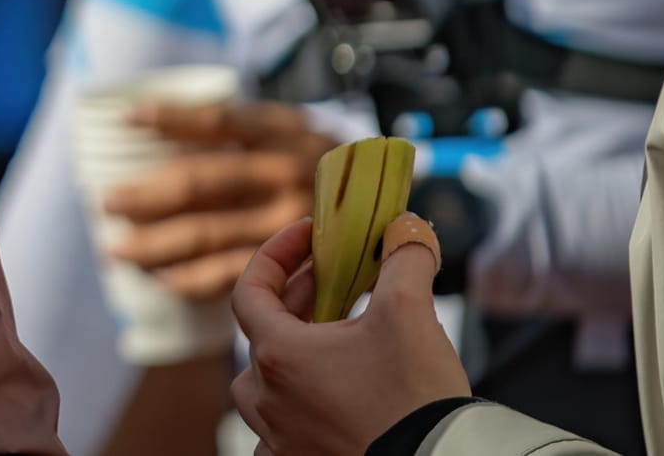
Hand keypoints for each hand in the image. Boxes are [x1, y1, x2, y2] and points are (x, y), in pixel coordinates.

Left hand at [101, 101, 335, 299]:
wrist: (405, 209)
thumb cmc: (333, 168)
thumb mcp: (303, 131)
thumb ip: (252, 131)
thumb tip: (168, 126)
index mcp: (288, 133)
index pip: (220, 120)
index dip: (172, 117)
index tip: (129, 116)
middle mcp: (288, 174)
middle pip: (204, 181)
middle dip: (149, 193)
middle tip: (109, 203)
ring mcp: (291, 220)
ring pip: (211, 233)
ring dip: (158, 242)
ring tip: (119, 249)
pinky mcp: (298, 264)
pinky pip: (236, 273)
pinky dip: (194, 279)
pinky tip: (163, 279)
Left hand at [230, 218, 470, 455]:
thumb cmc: (414, 396)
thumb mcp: (410, 310)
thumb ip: (404, 258)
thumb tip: (407, 228)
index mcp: (279, 356)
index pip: (250, 290)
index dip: (276, 254)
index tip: (309, 236)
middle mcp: (268, 400)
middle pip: (261, 334)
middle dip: (298, 297)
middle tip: (335, 278)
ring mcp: (281, 439)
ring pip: (265, 386)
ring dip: (290, 354)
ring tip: (329, 337)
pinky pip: (279, 433)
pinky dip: (295, 407)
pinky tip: (324, 397)